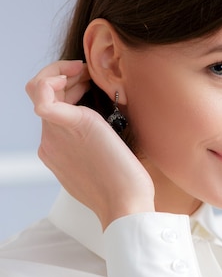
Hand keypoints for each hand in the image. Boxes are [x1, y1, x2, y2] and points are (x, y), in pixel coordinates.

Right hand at [26, 60, 154, 228]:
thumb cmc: (125, 189)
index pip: (50, 111)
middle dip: (64, 79)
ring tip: (87, 72)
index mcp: (55, 152)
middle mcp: (49, 142)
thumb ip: (93, 148)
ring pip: (39, 89)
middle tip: (90, 76)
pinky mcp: (72, 125)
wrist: (127, 205)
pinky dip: (53, 76)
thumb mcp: (103, 164)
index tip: (89, 85)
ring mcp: (55, 135)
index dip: (67, 92)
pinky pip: (42, 95)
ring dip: (61, 72)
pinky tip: (78, 71)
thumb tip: (104, 134)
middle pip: (44, 97)